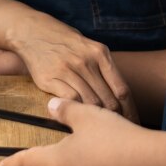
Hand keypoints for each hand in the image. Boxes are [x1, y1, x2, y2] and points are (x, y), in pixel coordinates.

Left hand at [0, 97, 152, 165]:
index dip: (12, 163)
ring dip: (84, 162)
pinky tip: (117, 157)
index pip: (27, 162)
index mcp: (56, 163)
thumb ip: (65, 110)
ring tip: (103, 144)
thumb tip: (51, 106)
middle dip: (61, 154)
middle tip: (75, 138)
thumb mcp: (87, 115)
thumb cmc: (114, 137)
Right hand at [9, 17, 138, 121]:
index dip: (130, 110)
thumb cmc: (65, 42)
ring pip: (91, 103)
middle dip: (116, 120)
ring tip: (102, 130)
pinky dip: (77, 112)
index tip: (133, 122)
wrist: (32, 31)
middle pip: (108, 100)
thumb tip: (121, 96)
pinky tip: (79, 119)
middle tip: (119, 134)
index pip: (122, 89)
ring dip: (97, 119)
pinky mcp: (51, 79)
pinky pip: (70, 101)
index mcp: (100, 53)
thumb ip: (104, 68)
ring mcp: (68, 70)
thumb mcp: (89, 47)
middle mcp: (86, 61)